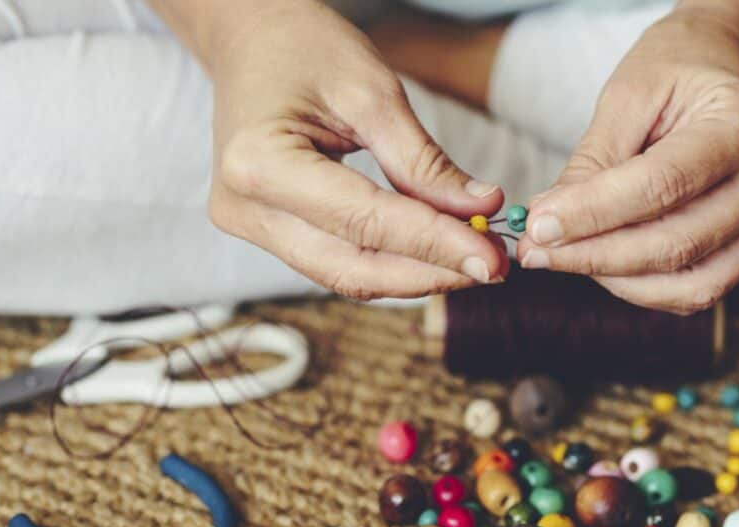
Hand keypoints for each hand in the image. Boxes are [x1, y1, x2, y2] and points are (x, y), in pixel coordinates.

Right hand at [202, 1, 506, 298]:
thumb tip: (482, 209)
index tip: (492, 259)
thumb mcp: (374, 94)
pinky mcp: (268, 232)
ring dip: (416, 274)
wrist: (252, 40)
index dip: (435, 245)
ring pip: (347, 274)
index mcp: (260, 164)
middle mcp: (245, 207)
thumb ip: (424, 162)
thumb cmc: (305, 49)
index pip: (365, 221)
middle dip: (430, 272)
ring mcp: (249, 225)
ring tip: (474, 259)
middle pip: (353, 267)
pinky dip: (391, 262)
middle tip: (494, 267)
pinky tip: (436, 252)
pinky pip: (338, 261)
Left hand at [517, 10, 738, 313]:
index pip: (662, 185)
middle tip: (535, 251)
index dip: (594, 213)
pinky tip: (603, 265)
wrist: (725, 68)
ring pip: (688, 282)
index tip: (537, 227)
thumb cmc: (677, 71)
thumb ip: (594, 162)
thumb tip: (548, 225)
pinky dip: (643, 289)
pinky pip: (697, 291)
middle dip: (594, 255)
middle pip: (676, 242)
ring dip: (616, 280)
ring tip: (564, 257)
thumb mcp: (628, 95)